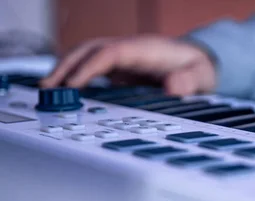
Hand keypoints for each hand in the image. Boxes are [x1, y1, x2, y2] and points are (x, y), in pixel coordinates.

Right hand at [40, 35, 216, 95]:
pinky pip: (92, 68)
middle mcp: (129, 50)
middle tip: (48, 88)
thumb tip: (173, 87)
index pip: (110, 53)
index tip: (74, 84)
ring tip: (48, 90)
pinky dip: (77, 77)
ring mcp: (122, 59)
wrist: (199, 65)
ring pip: (87, 57)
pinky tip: (65, 93)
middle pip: (90, 50)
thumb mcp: (201, 76)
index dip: (90, 67)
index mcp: (144, 50)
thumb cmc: (199, 69)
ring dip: (66, 70)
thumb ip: (189, 81)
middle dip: (66, 66)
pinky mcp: (120, 69)